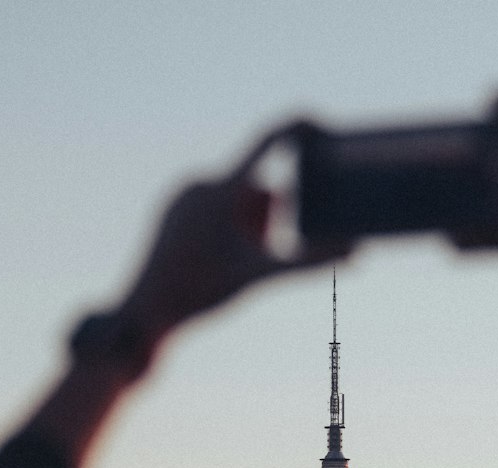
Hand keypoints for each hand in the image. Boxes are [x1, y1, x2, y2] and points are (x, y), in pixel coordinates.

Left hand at [119, 124, 348, 341]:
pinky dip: (229, 227)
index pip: (269, 140)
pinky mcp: (173, 208)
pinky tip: (213, 259)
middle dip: (269, 219)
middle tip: (253, 257)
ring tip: (228, 264)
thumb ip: (308, 264)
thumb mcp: (259, 277)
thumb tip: (354, 254)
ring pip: (237, 200)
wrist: (143, 311)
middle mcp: (200, 183)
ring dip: (250, 225)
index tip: (324, 126)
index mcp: (222, 190)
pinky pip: (213, 206)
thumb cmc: (200, 295)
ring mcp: (184, 194)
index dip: (299, 128)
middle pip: (257, 188)